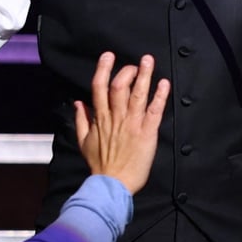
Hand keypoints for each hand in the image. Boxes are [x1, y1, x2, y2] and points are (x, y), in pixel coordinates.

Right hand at [75, 52, 169, 194]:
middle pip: (119, 87)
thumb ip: (81, 120)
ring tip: (148, 61)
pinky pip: (154, 111)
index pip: (99, 88)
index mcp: (100, 118)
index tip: (108, 56)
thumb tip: (77, 102)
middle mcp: (116, 118)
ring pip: (137, 95)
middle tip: (134, 63)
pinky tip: (164, 84)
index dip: (103, 69)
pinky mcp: (146, 134)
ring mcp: (132, 125)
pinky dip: (159, 97)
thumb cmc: (99, 164)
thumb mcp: (83, 141)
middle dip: (127, 71)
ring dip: (144, 76)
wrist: (112, 184)